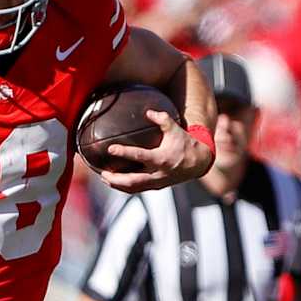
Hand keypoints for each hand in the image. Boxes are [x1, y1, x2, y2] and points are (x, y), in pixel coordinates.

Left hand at [96, 111, 212, 193]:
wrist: (199, 162)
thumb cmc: (185, 143)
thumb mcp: (175, 128)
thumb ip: (162, 118)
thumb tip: (148, 111)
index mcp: (161, 158)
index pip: (139, 156)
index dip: (124, 153)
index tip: (110, 149)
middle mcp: (158, 173)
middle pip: (133, 180)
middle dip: (116, 178)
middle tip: (102, 172)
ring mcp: (157, 182)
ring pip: (134, 188)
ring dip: (118, 185)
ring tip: (104, 178)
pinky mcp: (157, 186)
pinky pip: (138, 189)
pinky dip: (125, 187)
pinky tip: (115, 182)